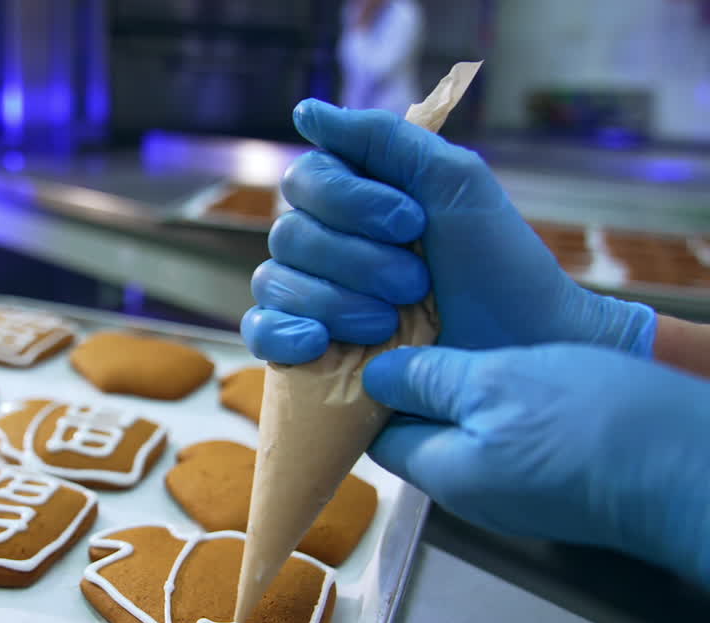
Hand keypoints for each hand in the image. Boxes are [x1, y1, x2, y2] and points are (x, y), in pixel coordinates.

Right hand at [241, 99, 655, 364]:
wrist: (518, 353)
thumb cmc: (499, 268)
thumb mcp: (455, 182)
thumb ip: (384, 138)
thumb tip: (305, 111)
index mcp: (357, 203)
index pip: (306, 180)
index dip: (349, 200)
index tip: (412, 223)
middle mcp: (327, 249)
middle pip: (288, 234)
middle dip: (355, 259)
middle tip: (414, 282)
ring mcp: (313, 302)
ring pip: (274, 281)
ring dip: (334, 300)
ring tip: (389, 323)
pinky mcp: (308, 355)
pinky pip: (259, 332)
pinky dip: (281, 333)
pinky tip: (318, 343)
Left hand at [364, 343, 709, 586]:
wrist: (695, 468)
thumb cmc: (595, 425)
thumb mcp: (497, 383)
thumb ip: (430, 381)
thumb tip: (376, 378)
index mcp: (446, 473)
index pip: (377, 434)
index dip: (371, 387)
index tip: (377, 339)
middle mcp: (475, 492)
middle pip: (421, 434)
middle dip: (419, 383)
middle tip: (424, 326)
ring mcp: (519, 490)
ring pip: (470, 433)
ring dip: (466, 388)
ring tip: (474, 337)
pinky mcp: (560, 478)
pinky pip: (512, 438)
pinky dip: (507, 402)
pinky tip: (523, 365)